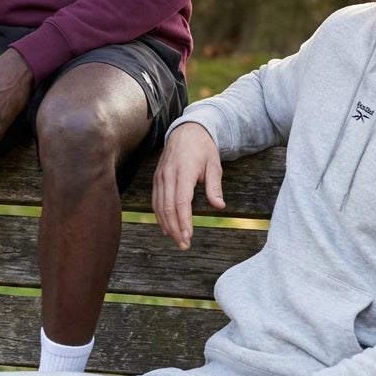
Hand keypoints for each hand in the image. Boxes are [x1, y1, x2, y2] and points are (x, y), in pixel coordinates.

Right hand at [152, 121, 223, 249]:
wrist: (186, 131)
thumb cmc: (203, 148)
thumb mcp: (214, 164)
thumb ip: (215, 186)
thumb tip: (219, 206)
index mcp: (184, 171)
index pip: (181, 201)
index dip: (184, 221)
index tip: (189, 236)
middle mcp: (168, 175)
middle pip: (168, 207)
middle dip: (175, 229)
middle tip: (184, 245)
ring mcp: (160, 177)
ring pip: (159, 206)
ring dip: (167, 225)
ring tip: (177, 240)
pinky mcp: (156, 179)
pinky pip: (155, 201)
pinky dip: (160, 216)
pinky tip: (167, 227)